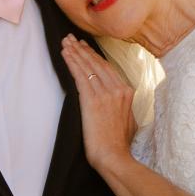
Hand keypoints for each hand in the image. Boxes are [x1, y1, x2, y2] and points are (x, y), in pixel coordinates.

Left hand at [61, 35, 136, 170]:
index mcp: (127, 93)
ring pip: (87, 66)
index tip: (85, 48)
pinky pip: (80, 75)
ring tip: (65, 43)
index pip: (108, 68)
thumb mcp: (129, 121)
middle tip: (71, 39)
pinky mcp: (92, 100)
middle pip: (97, 63)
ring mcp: (105, 93)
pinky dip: (72, 62)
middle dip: (83, 49)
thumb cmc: (119, 144)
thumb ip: (124, 107)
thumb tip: (119, 103)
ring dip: (75, 52)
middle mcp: (118, 89)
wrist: (114, 156)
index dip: (94, 56)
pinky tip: (65, 54)